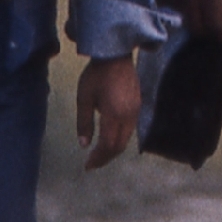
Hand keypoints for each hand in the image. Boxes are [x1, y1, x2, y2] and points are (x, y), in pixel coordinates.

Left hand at [74, 53, 141, 168]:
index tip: (87, 166)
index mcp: (113, 115)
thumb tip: (84, 144)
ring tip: (100, 154)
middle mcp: (128, 116)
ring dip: (113, 149)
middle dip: (105, 158)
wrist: (116, 55)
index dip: (98, 158)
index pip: (107, 145)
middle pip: (119, 146)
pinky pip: (130, 130)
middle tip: (92, 164)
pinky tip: (109, 138)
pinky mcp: (137, 106)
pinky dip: (119, 139)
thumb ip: (84, 123)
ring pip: (126, 139)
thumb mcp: (84, 98)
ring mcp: (135, 111)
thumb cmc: (96, 75)